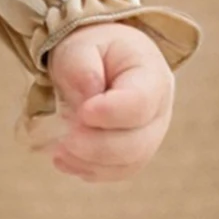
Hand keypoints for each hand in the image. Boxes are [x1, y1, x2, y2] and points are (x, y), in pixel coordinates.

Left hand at [37, 21, 174, 184]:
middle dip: (97, 146)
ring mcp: (150, 136)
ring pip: (129, 163)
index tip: (82, 112)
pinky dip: (90, 170)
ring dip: (90, 162)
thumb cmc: (92, 51)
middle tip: (64, 140)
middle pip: (137, 142)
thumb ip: (80, 66)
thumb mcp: (79, 46)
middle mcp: (159, 111)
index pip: (140, 103)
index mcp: (151, 76)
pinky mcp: (134, 154)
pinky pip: (118, 172)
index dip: (111, 113)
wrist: (102, 61)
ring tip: (59, 152)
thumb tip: (88, 96)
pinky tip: (65, 161)